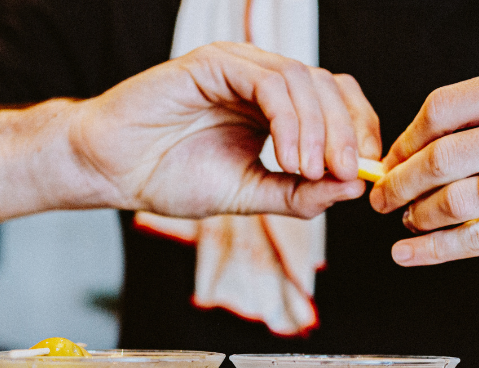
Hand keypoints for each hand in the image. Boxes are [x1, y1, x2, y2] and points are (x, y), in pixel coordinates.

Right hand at [67, 42, 379, 217]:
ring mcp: (238, 66)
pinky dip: (288, 120)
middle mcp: (261, 79)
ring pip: (304, 81)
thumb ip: (298, 193)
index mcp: (274, 106)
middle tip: (346, 174)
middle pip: (329, 87)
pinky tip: (286, 157)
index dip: (359, 132)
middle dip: (346, 133)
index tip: (365, 174)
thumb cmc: (171, 177)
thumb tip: (352, 188)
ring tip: (309, 171)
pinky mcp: (214, 62)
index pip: (336, 102)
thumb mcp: (248, 195)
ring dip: (317, 130)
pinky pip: (269, 81)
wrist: (114, 170)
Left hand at [369, 60, 478, 265]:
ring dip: (419, 217)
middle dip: (399, 184)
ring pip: (456, 202)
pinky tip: (407, 254)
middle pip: (443, 158)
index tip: (388, 162)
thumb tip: (406, 153)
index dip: (405, 141)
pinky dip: (433, 250)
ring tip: (408, 221)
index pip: (444, 109)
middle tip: (381, 200)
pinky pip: (478, 239)